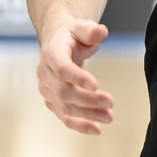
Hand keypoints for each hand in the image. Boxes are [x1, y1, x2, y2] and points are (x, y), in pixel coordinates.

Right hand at [36, 17, 115, 133]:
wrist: (58, 42)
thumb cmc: (72, 35)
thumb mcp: (82, 27)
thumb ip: (91, 31)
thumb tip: (102, 31)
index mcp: (51, 53)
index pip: (62, 68)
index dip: (77, 77)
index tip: (96, 85)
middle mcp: (45, 74)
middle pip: (64, 92)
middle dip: (88, 100)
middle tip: (110, 102)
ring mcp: (47, 90)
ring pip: (65, 107)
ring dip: (87, 115)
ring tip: (109, 117)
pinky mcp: (52, 102)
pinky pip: (65, 116)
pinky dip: (80, 125)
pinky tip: (96, 129)